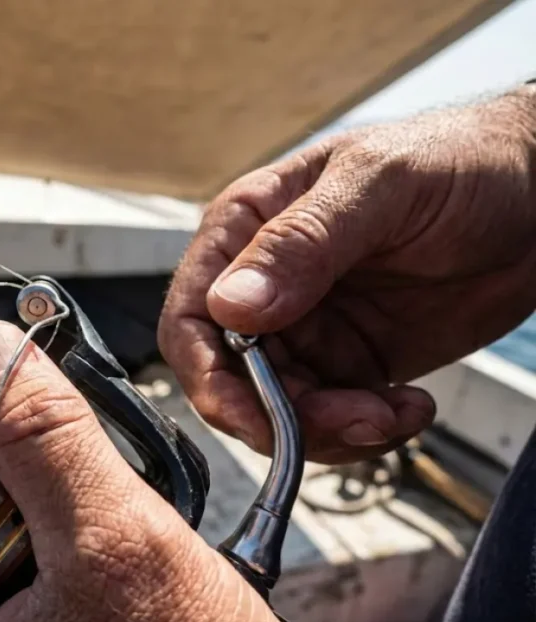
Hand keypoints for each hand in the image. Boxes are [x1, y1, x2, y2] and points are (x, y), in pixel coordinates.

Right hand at [160, 84, 535, 463]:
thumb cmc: (459, 159)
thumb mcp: (379, 187)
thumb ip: (302, 243)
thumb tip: (229, 305)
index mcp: (248, 231)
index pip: (191, 315)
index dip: (207, 374)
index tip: (251, 412)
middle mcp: (266, 285)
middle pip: (230, 378)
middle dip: (280, 414)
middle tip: (350, 419)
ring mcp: (308, 328)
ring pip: (279, 409)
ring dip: (329, 430)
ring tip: (391, 413)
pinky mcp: (352, 362)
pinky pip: (331, 419)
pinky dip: (365, 432)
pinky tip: (408, 407)